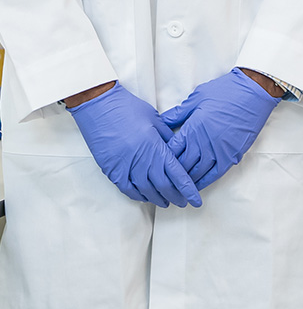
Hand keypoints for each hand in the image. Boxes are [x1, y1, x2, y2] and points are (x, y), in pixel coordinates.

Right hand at [69, 82, 201, 208]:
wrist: (99, 106)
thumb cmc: (128, 108)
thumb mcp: (154, 118)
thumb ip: (167, 136)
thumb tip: (177, 149)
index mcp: (155, 147)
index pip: (176, 174)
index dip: (188, 189)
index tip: (196, 199)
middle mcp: (142, 161)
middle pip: (164, 186)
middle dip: (176, 196)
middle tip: (184, 201)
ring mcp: (126, 168)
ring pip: (147, 191)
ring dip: (159, 198)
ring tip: (167, 201)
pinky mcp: (112, 171)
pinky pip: (128, 190)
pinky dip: (139, 196)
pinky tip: (146, 197)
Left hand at [161, 67, 279, 189]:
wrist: (253, 92)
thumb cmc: (225, 91)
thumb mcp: (197, 97)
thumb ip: (178, 113)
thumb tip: (161, 121)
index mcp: (193, 128)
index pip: (171, 151)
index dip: (161, 158)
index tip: (155, 162)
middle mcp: (203, 143)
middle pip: (181, 165)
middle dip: (170, 173)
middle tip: (160, 180)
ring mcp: (218, 151)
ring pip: (196, 173)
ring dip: (184, 181)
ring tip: (174, 187)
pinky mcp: (231, 156)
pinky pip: (213, 175)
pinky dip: (203, 182)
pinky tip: (195, 186)